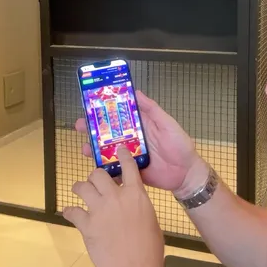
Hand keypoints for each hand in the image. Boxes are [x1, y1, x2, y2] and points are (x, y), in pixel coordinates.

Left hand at [64, 146, 163, 266]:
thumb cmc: (149, 250)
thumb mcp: (150, 221)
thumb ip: (139, 207)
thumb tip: (132, 206)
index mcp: (136, 195)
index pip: (128, 166)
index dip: (122, 155)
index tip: (118, 150)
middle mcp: (116, 197)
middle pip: (98, 174)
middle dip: (95, 177)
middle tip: (95, 183)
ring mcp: (99, 210)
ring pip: (82, 187)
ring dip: (80, 188)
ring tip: (80, 192)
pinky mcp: (86, 225)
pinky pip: (72, 211)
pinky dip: (70, 212)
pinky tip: (71, 214)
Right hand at [76, 91, 209, 196]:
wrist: (186, 174)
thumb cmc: (180, 146)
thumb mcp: (168, 124)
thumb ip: (153, 110)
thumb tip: (137, 92)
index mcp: (140, 125)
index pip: (119, 115)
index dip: (105, 110)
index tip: (91, 105)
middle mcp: (132, 139)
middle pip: (108, 132)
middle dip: (93, 129)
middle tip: (80, 125)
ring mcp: (129, 155)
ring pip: (107, 150)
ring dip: (95, 148)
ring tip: (85, 147)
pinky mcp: (130, 170)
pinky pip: (114, 168)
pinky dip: (104, 168)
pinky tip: (96, 167)